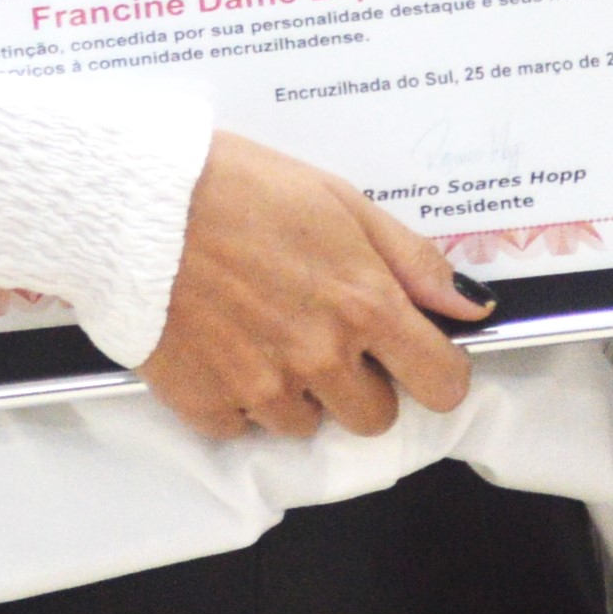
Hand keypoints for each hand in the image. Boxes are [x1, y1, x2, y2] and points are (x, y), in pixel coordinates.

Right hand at [138, 131, 490, 440]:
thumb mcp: (342, 201)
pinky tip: (228, 342)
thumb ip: (412, 260)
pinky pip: (246, 426)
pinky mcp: (208, 408)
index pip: (440, 383)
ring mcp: (262, 390)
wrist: (142, 204)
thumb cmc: (243, 187)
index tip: (421, 353)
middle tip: (330, 330)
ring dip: (302, 390)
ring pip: (310, 425)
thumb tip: (470, 305)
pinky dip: (244, 395)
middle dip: (365, 381)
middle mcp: (320, 358)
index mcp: (364, 304)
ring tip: (269, 327)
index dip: (438, 369)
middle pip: (376, 417)